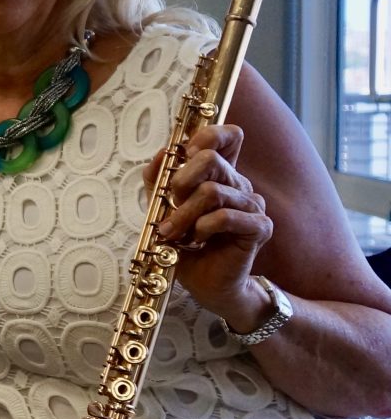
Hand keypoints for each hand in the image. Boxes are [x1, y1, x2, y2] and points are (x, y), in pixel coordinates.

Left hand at [147, 123, 273, 328]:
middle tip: (168, 205)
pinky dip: (202, 227)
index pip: (227, 137)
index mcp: (220, 176)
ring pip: (212, 191)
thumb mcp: (163, 209)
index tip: (185, 152)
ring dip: (183, 214)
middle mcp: (239, 185)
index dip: (207, 135)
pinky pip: (225, 216)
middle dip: (179, 182)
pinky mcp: (259, 227)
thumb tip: (160, 153)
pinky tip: (197, 239)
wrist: (205, 283)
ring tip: (174, 232)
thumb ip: (159, 180)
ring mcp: (252, 205)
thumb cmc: (185, 245)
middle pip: (210, 160)